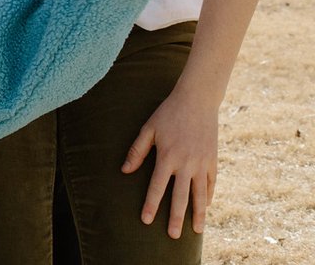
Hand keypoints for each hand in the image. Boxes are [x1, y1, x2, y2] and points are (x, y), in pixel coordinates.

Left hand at [122, 81, 219, 237]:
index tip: (145, 220)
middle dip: (175, 218)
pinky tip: (206, 207)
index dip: (150, 204)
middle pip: (180, 197)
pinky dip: (208, 197)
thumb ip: (137, 151)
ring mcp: (202, 164)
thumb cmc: (167, 114)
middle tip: (172, 236)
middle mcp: (186, 164)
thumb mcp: (148, 129)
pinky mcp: (213, 161)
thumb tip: (124, 171)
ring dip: (198, 214)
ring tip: (197, 231)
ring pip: (200, 195)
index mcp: (168, 157)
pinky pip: (211, 184)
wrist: (197, 101)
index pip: (157, 187)